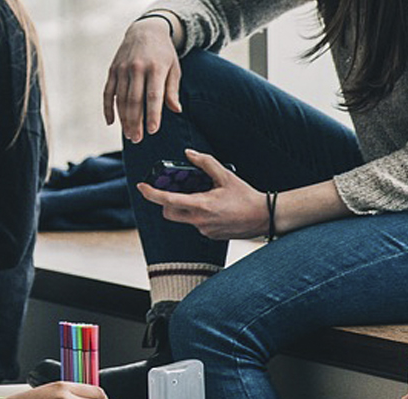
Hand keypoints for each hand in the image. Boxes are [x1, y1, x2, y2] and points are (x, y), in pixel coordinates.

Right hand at [104, 16, 182, 142]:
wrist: (145, 30)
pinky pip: (108, 92)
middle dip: (135, 122)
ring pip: (121, 99)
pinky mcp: (112, 70)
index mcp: (156, 68)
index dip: (153, 114)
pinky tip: (111, 122)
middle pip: (135, 100)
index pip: (153, 95)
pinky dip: (108, 108)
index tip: (153, 130)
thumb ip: (172, 89)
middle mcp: (137, 68)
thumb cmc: (163, 53)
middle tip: (137, 139)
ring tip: (129, 135)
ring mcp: (122, 69)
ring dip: (123, 119)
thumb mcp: (174, 68)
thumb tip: (176, 110)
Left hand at [136, 150, 266, 239]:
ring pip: (183, 218)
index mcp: (201, 205)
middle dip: (167, 202)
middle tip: (175, 190)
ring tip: (203, 196)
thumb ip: (205, 163)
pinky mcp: (210, 235)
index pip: (167, 201)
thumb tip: (188, 154)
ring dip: (185, 207)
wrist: (265, 217)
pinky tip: (214, 207)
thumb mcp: (226, 175)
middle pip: (169, 212)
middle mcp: (199, 221)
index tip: (141, 187)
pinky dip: (198, 214)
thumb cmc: (246, 196)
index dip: (151, 193)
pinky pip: (196, 224)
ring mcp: (204, 230)